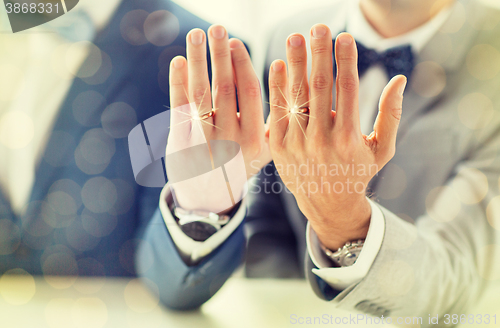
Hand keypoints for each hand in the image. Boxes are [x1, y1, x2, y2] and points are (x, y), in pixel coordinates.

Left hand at [167, 25, 270, 212]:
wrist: (209, 197)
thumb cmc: (241, 164)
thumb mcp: (265, 150)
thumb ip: (274, 120)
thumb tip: (286, 80)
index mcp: (254, 141)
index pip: (251, 94)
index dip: (243, 65)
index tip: (237, 42)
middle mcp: (229, 141)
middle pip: (224, 88)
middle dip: (221, 55)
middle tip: (218, 28)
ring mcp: (202, 142)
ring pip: (200, 94)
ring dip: (198, 61)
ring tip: (197, 34)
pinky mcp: (180, 143)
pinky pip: (178, 108)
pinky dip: (177, 82)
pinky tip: (178, 61)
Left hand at [268, 26, 406, 249]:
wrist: (327, 204)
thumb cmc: (358, 172)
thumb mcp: (382, 149)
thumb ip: (391, 114)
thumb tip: (399, 79)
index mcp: (349, 138)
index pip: (346, 88)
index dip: (346, 59)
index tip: (345, 37)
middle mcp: (321, 139)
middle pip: (319, 86)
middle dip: (318, 53)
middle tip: (319, 27)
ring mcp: (296, 143)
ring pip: (295, 95)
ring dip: (295, 63)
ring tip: (295, 38)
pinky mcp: (278, 146)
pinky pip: (277, 111)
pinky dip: (277, 87)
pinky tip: (278, 64)